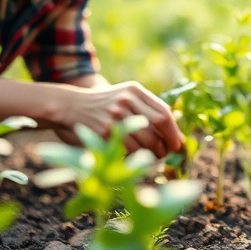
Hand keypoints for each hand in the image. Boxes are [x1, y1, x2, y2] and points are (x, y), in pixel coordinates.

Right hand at [59, 81, 183, 157]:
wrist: (71, 106)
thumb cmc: (105, 104)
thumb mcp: (126, 96)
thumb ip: (148, 107)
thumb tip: (175, 130)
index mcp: (135, 91)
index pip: (164, 113)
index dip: (174, 132)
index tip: (179, 144)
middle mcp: (126, 101)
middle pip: (157, 127)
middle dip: (167, 144)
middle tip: (169, 153)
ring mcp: (115, 116)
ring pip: (144, 141)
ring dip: (153, 154)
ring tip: (155, 157)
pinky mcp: (104, 131)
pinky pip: (128, 149)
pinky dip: (136, 157)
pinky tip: (137, 158)